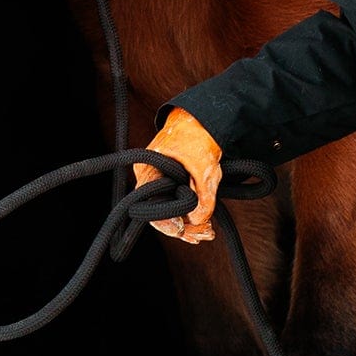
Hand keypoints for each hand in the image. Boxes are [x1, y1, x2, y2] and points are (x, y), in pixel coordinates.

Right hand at [133, 106, 222, 242]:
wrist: (206, 121)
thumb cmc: (198, 136)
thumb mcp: (205, 167)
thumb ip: (203, 195)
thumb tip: (197, 220)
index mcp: (148, 171)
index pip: (150, 206)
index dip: (166, 222)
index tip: (183, 230)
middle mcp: (152, 179)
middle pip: (162, 213)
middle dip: (183, 227)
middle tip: (202, 234)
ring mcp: (164, 183)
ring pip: (172, 212)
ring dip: (190, 224)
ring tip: (207, 232)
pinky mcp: (176, 185)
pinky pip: (180, 205)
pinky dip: (192, 215)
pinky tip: (203, 226)